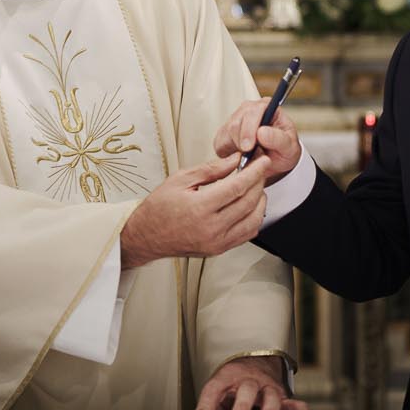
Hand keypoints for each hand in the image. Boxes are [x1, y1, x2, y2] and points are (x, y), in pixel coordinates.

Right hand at [118, 154, 271, 268]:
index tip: (262, 162)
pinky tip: (250, 206)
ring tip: (256, 187)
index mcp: (199, 208)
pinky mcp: (219, 249)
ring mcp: (217, 242)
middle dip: (259, 183)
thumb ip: (211, 169)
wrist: (147, 236)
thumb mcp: (181, 179)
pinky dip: (254, 218)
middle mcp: (211, 228)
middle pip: (248, 202)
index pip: (237, 187)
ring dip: (260, 201)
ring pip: (253, 220)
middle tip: (260, 170)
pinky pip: (247, 234)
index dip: (254, 172)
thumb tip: (234, 160)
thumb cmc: (159, 208)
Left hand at [188, 355, 310, 409]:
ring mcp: (269, 388)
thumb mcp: (218, 390)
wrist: (256, 362)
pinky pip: (297, 405)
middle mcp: (251, 381)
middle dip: (241, 407)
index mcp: (228, 377)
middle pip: (247, 390)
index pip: (214, 390)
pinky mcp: (285, 398)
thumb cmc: (233, 384)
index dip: (204, 408)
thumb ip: (210, 408)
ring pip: (272, 396)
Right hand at [211, 99, 301, 183]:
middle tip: (247, 157)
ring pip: (226, 133)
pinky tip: (240, 156)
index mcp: (267, 107)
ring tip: (250, 156)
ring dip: (236, 149)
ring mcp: (235, 119)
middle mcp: (249, 109)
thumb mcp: (290, 148)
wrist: (275, 162)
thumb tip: (262, 132)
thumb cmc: (284, 151)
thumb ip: (279, 139)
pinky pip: (219, 143)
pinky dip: (228, 153)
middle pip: (236, 123)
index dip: (249, 129)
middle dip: (241, 142)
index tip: (248, 147)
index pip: (253, 111)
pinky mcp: (224, 132)